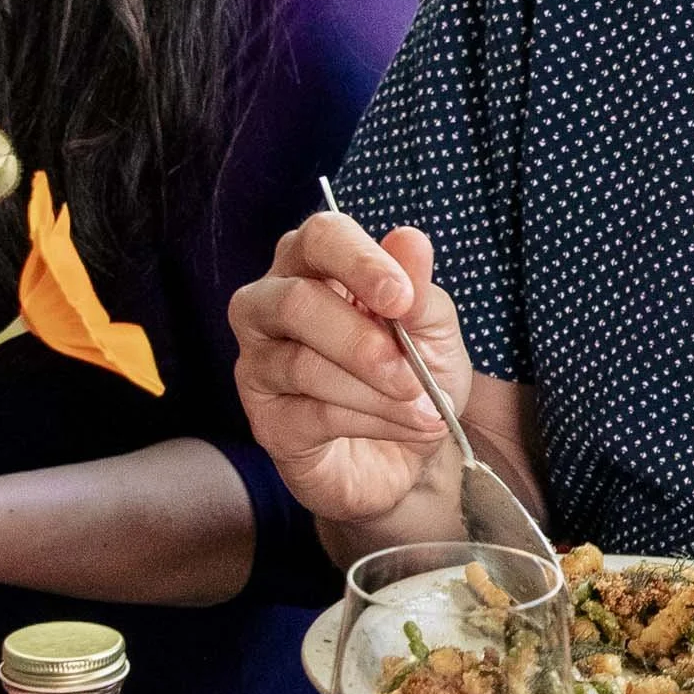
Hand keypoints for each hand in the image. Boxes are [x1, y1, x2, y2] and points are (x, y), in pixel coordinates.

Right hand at [230, 214, 469, 525]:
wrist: (408, 456)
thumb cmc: (410, 376)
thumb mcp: (433, 331)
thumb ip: (419, 291)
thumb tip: (410, 240)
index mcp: (314, 267)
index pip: (319, 238)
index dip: (359, 261)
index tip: (401, 297)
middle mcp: (271, 307)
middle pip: (295, 301)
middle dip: (363, 341)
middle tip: (414, 374)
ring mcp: (260, 365)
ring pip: (304, 365)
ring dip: (377, 391)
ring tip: (425, 407)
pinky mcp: (267, 422)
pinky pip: (313, 415)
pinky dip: (372, 420)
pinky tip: (405, 425)